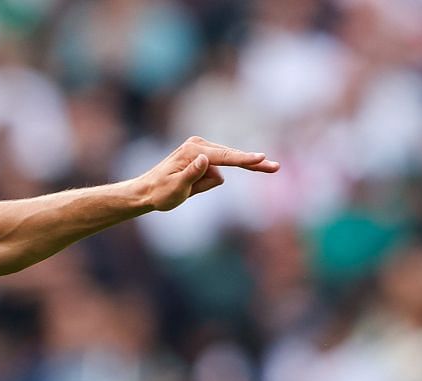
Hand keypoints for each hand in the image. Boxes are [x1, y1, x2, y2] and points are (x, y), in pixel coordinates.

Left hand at [137, 137, 278, 212]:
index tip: (262, 158)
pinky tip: (191, 186)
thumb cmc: (160, 194)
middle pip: (232, 157)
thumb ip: (191, 174)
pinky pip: (215, 171)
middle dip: (251, 164)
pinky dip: (208, 181)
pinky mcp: (203, 155)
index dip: (245, 160)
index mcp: (194, 152)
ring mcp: (201, 148)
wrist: (146, 191)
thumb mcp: (175, 189)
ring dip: (209, 183)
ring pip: (221, 168)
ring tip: (188, 190)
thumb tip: (205, 158)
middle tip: (276, 168)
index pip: (225, 157)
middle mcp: (199, 145)